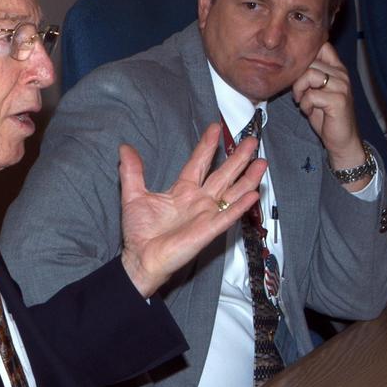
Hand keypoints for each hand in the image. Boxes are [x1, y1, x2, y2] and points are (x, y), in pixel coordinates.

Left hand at [119, 123, 267, 296]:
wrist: (140, 258)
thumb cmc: (139, 232)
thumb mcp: (133, 196)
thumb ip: (132, 172)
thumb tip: (125, 148)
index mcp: (182, 191)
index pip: (198, 163)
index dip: (206, 146)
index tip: (215, 128)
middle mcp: (198, 201)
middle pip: (222, 174)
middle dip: (237, 158)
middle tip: (251, 141)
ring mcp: (206, 214)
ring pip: (232, 192)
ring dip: (247, 178)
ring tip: (262, 162)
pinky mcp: (209, 229)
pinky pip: (228, 215)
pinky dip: (240, 205)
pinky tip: (254, 193)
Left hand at [291, 43, 366, 178]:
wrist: (341, 139)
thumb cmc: (326, 116)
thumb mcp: (314, 91)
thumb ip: (307, 76)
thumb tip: (287, 64)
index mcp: (337, 69)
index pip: (322, 46)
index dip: (305, 56)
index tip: (297, 72)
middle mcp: (342, 74)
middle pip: (309, 61)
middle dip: (296, 78)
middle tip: (298, 94)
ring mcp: (342, 86)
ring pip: (309, 75)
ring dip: (299, 90)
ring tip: (303, 101)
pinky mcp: (338, 100)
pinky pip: (311, 95)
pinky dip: (305, 104)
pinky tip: (310, 111)